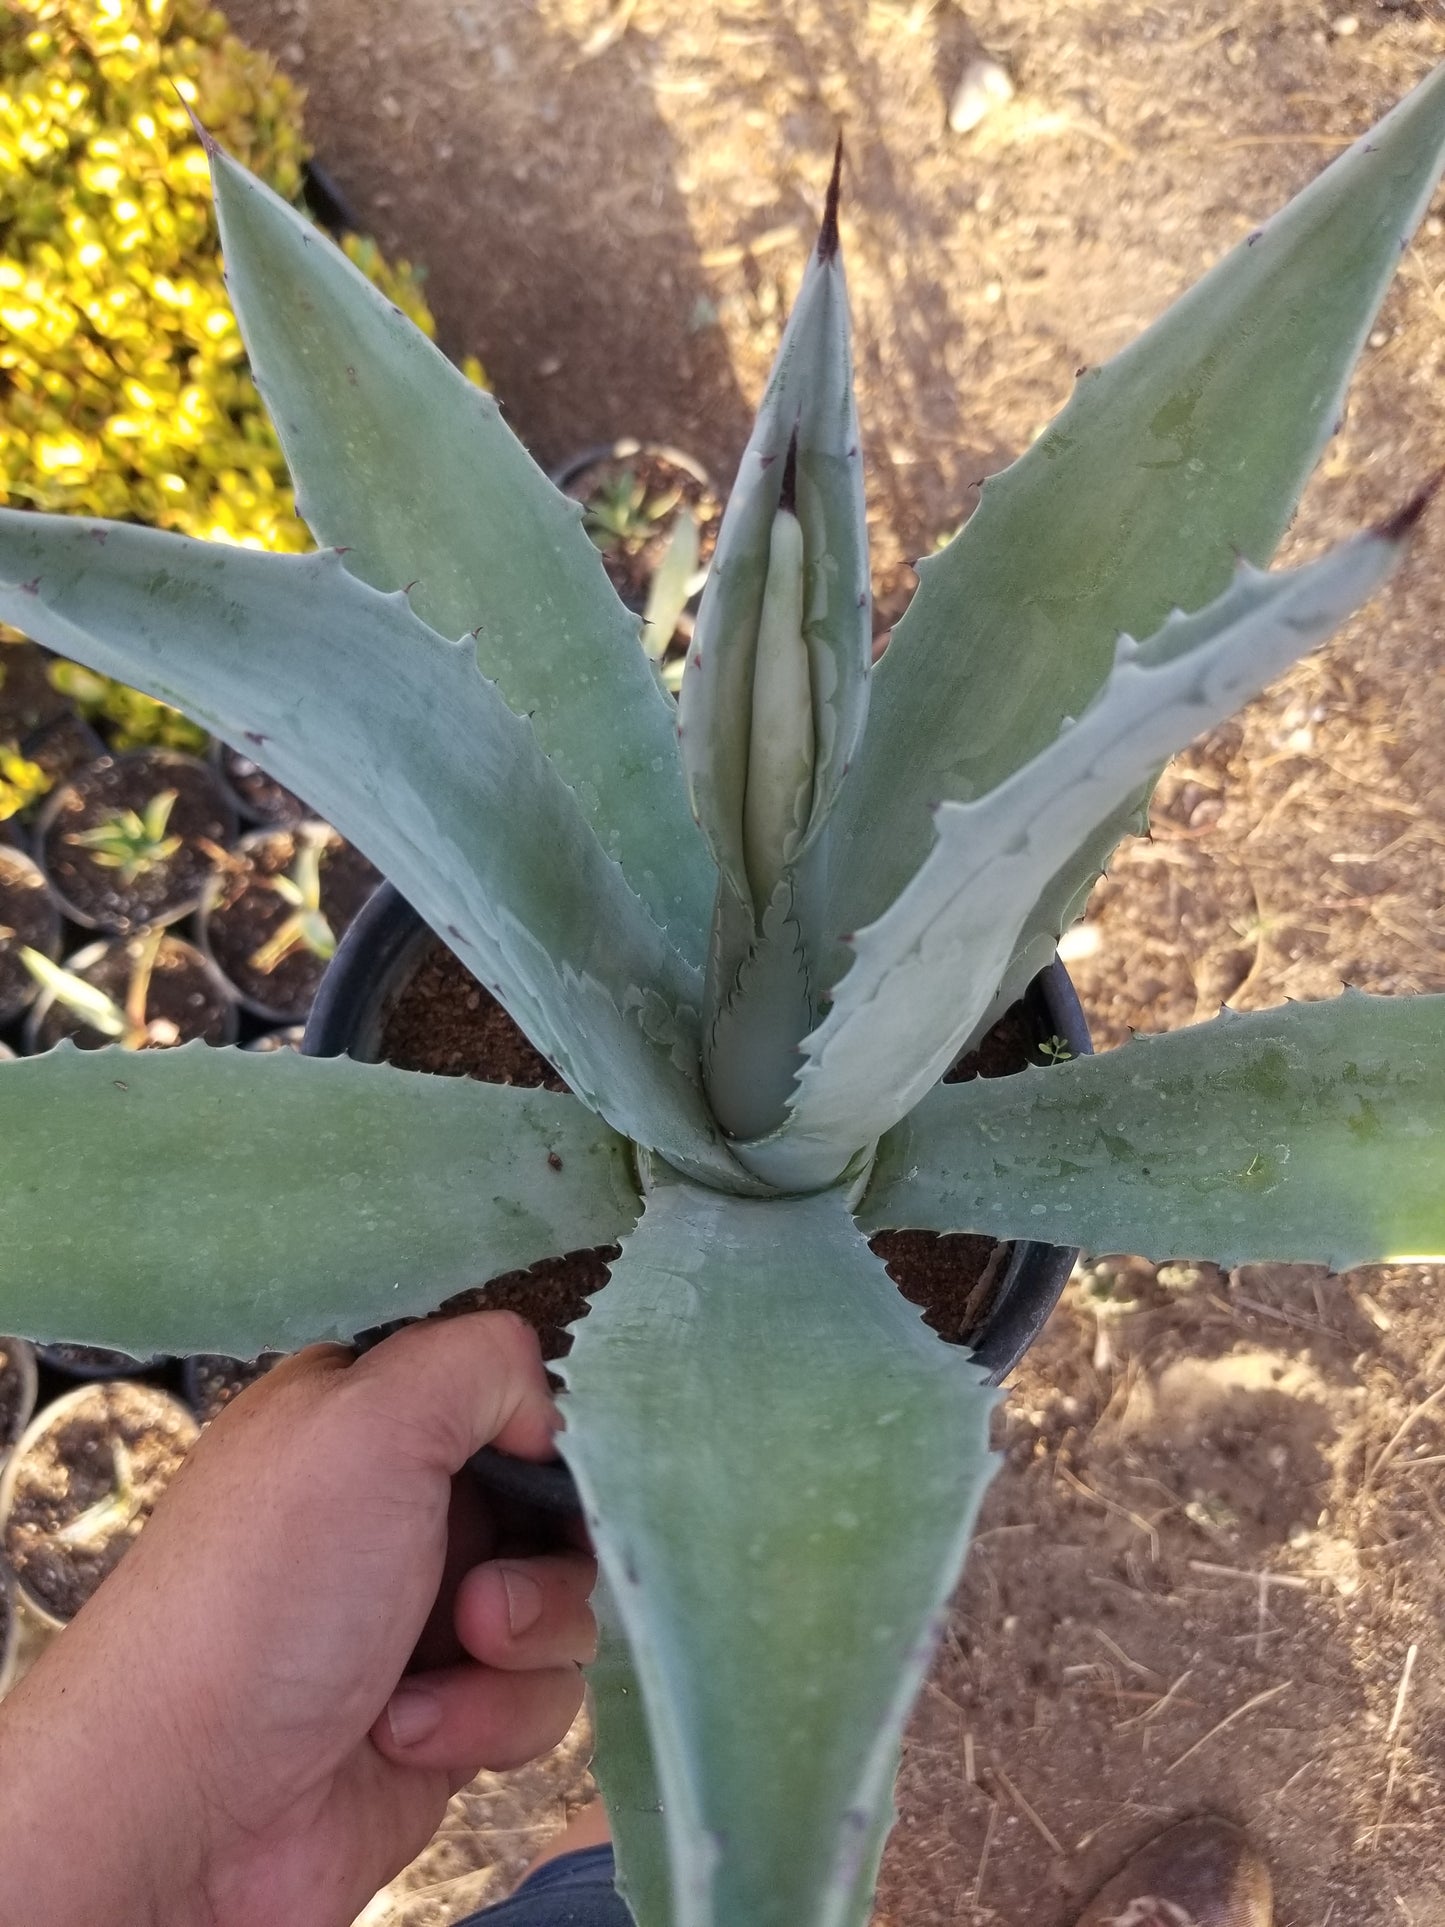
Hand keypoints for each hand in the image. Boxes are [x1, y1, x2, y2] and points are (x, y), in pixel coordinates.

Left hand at [0, 1313, 596, 1926]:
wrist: (190, 1809)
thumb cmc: (266, 1592)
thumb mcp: (367, 1417)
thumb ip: (481, 1359)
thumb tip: (547, 1405)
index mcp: (366, 1416)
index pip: (501, 1385)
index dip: (542, 1422)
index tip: (544, 1458)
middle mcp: (397, 1506)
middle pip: (552, 1500)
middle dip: (546, 1552)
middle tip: (480, 1597)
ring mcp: (423, 1612)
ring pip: (561, 1602)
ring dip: (518, 1643)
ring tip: (437, 1671)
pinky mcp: (448, 1712)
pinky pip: (538, 1696)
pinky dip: (489, 1717)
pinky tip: (405, 1734)